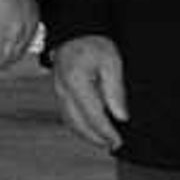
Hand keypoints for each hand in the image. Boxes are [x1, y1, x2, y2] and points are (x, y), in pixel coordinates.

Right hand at [51, 34, 127, 153]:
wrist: (75, 34)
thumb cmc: (94, 45)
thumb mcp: (112, 62)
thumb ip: (115, 90)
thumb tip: (120, 116)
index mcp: (76, 82)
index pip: (93, 115)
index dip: (107, 131)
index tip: (119, 141)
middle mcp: (63, 90)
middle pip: (78, 123)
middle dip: (96, 138)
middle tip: (114, 145)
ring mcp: (58, 92)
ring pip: (71, 122)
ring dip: (87, 135)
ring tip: (104, 141)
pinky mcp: (59, 92)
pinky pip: (67, 115)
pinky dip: (79, 126)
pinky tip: (91, 129)